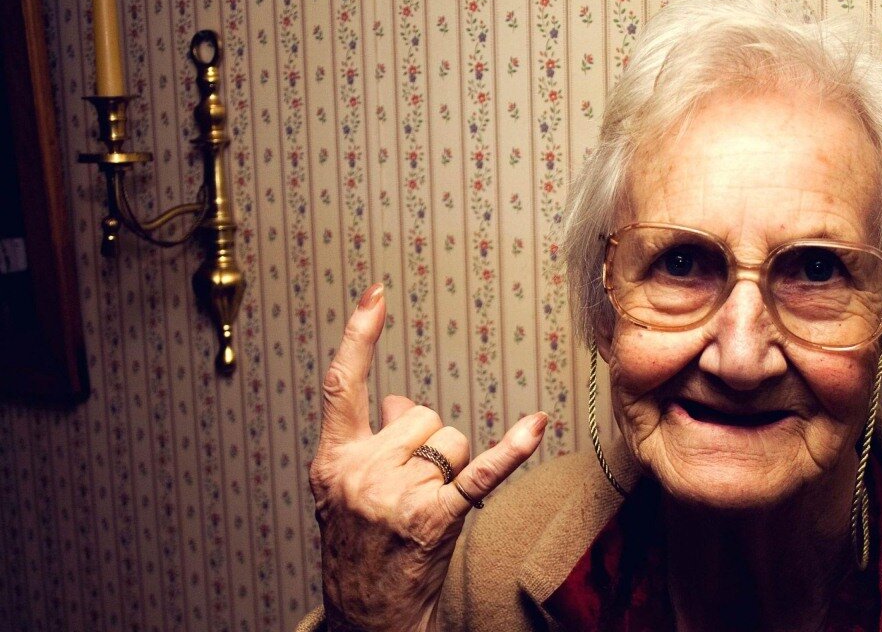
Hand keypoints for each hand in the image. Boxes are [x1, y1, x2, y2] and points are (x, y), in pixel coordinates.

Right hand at [310, 283, 547, 631]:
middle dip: (428, 443)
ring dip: (451, 466)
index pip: (341, 384)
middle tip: (412, 489)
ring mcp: (396, 496)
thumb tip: (396, 399)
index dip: (358, 335)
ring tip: (426, 507)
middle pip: (421, 414)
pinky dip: (512, 449)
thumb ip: (370, 437)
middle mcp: (359, 472)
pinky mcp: (435, 519)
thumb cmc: (360, 547)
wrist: (366, 615)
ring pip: (452, 438)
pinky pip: (480, 472)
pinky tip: (537, 425)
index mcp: (333, 459)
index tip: (376, 294)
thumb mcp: (348, 488)